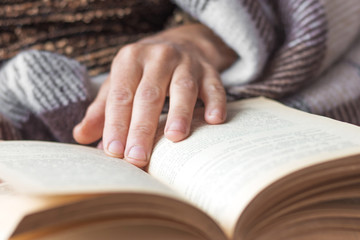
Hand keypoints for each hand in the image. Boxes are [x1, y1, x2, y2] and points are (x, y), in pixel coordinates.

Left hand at [73, 24, 236, 167]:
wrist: (179, 44)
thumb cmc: (144, 72)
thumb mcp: (119, 83)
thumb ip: (102, 110)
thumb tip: (82, 137)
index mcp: (130, 60)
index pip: (121, 96)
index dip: (116, 124)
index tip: (114, 152)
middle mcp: (158, 57)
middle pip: (149, 95)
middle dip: (142, 128)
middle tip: (138, 157)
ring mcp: (186, 62)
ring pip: (183, 88)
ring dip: (179, 113)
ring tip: (174, 138)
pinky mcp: (209, 70)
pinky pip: (214, 86)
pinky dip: (215, 102)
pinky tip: (213, 120)